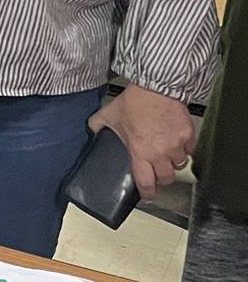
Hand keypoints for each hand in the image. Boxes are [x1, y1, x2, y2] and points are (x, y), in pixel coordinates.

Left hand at [88, 86, 195, 200]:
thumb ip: (98, 125)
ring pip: (180, 164)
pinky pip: (190, 149)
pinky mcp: (188, 134)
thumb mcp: (109, 115)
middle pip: (167, 178)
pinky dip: (185, 148)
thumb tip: (91, 129)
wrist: (156, 87)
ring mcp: (176, 145)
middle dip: (163, 178)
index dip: (148, 193)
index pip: (146, 183)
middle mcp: (160, 153)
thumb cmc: (134, 102)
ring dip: (174, 162)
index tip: (148, 195)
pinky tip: (177, 143)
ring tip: (167, 155)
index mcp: (140, 153)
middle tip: (158, 173)